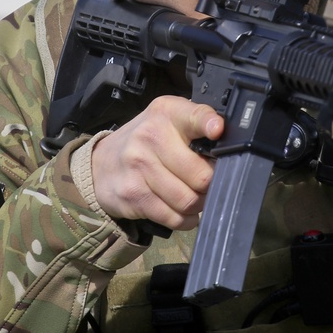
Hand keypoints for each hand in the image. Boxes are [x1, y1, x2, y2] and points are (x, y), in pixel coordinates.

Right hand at [91, 96, 222, 230]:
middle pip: (201, 175)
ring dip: (199, 205)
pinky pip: (174, 217)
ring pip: (189, 200)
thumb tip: (231, 148)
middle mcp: (151, 136)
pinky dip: (185, 219)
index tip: (218, 131)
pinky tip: (182, 210)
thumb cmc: (146, 142)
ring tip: (195, 197)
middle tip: (208, 184)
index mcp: (167, 113)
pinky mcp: (133, 195)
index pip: (194, 116)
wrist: (101, 164)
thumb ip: (198, 127)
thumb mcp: (169, 121)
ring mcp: (139, 166)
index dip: (210, 125)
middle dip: (212, 185)